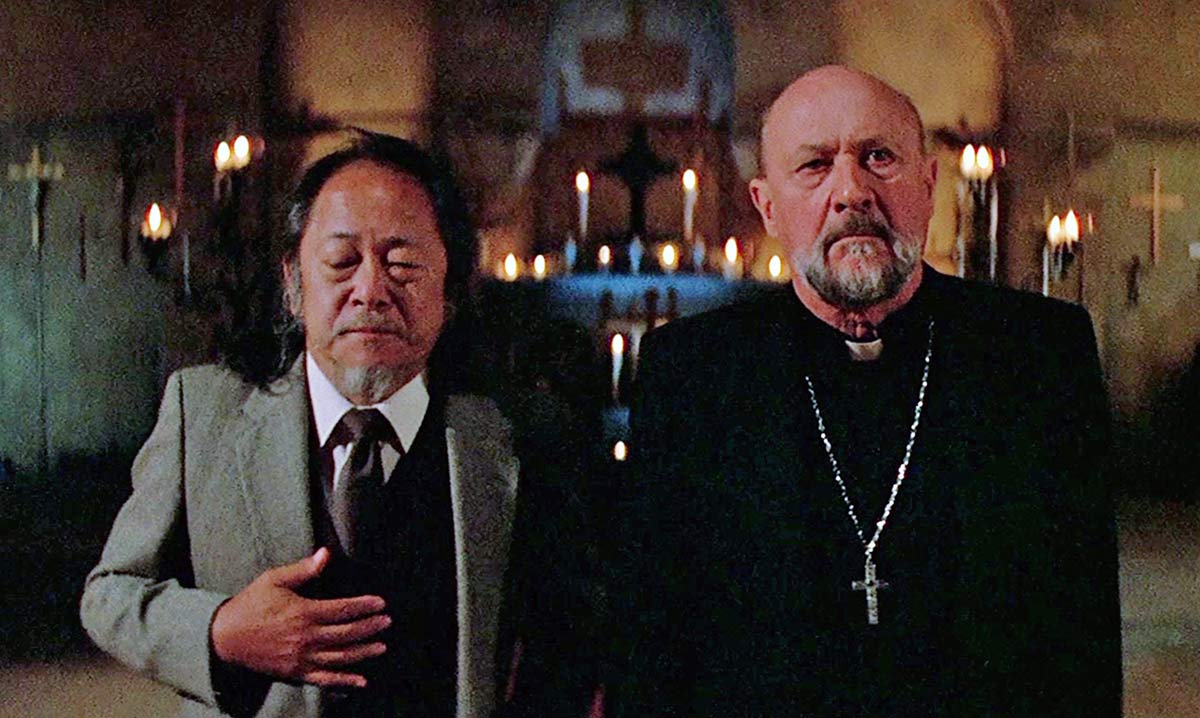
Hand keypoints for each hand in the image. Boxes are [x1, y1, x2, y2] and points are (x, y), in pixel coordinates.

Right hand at [210, 547, 390, 687]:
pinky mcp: (295, 672)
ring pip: (340, 657)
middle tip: (387, 622)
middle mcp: (306, 637)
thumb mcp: (274, 579)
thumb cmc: (251, 603)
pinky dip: (344, 681)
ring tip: (381, 647)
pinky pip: (324, 679)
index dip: (364, 606)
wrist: (224, 637)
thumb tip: (326, 553)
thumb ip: (303, 569)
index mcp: (303, 612)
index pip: (343, 609)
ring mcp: (301, 658)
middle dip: (370, 627)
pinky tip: (361, 680)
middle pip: (347, 633)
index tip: (381, 603)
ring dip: (363, 652)